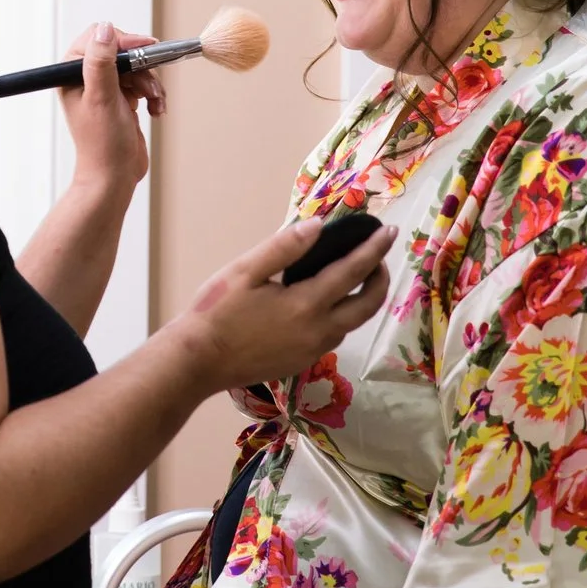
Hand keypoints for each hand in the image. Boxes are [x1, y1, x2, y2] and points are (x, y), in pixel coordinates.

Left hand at [59, 22, 162, 197]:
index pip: (98, 38)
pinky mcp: (122, 98)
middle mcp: (86, 78)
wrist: (115, 175)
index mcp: (72, 73)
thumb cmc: (102, 144)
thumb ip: (101, 63)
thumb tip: (104, 30)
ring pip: (137, 67)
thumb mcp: (102, 98)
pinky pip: (144, 83)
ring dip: (151, 84)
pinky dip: (154, 95)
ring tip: (153, 103)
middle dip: (142, 68)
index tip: (144, 51)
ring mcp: (106, 88)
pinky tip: (155, 110)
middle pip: (122, 51)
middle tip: (148, 86)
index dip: (123, 42)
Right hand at [173, 217, 393, 391]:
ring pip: (353, 322)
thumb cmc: (216, 312)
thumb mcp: (245, 271)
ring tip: (354, 274)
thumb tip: (319, 226)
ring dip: (363, 297)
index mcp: (306, 304)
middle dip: (380, 277)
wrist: (198, 362)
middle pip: (369, 304)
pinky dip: (343, 313)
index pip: (353, 271)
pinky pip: (335, 334)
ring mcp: (313, 350)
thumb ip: (284, 247)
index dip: (374, 249)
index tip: (388, 231)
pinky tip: (325, 301)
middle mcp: (319, 331)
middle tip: (376, 255)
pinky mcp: (303, 362)